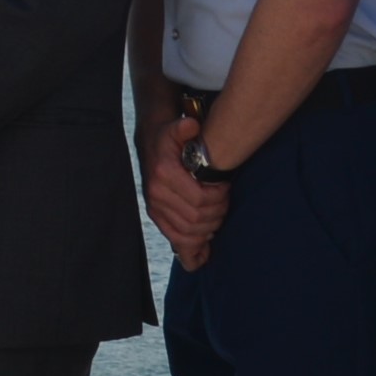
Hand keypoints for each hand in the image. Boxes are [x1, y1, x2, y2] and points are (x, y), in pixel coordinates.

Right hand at [142, 108, 231, 263]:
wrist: (150, 145)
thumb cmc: (169, 139)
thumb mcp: (175, 128)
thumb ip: (183, 128)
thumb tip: (191, 125)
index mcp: (164, 175)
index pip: (199, 200)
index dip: (218, 198)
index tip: (225, 188)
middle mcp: (157, 194)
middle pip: (196, 219)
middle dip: (217, 214)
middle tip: (225, 203)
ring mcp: (155, 208)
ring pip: (188, 233)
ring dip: (208, 229)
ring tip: (218, 218)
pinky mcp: (156, 217)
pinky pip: (175, 239)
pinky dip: (191, 248)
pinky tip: (203, 251)